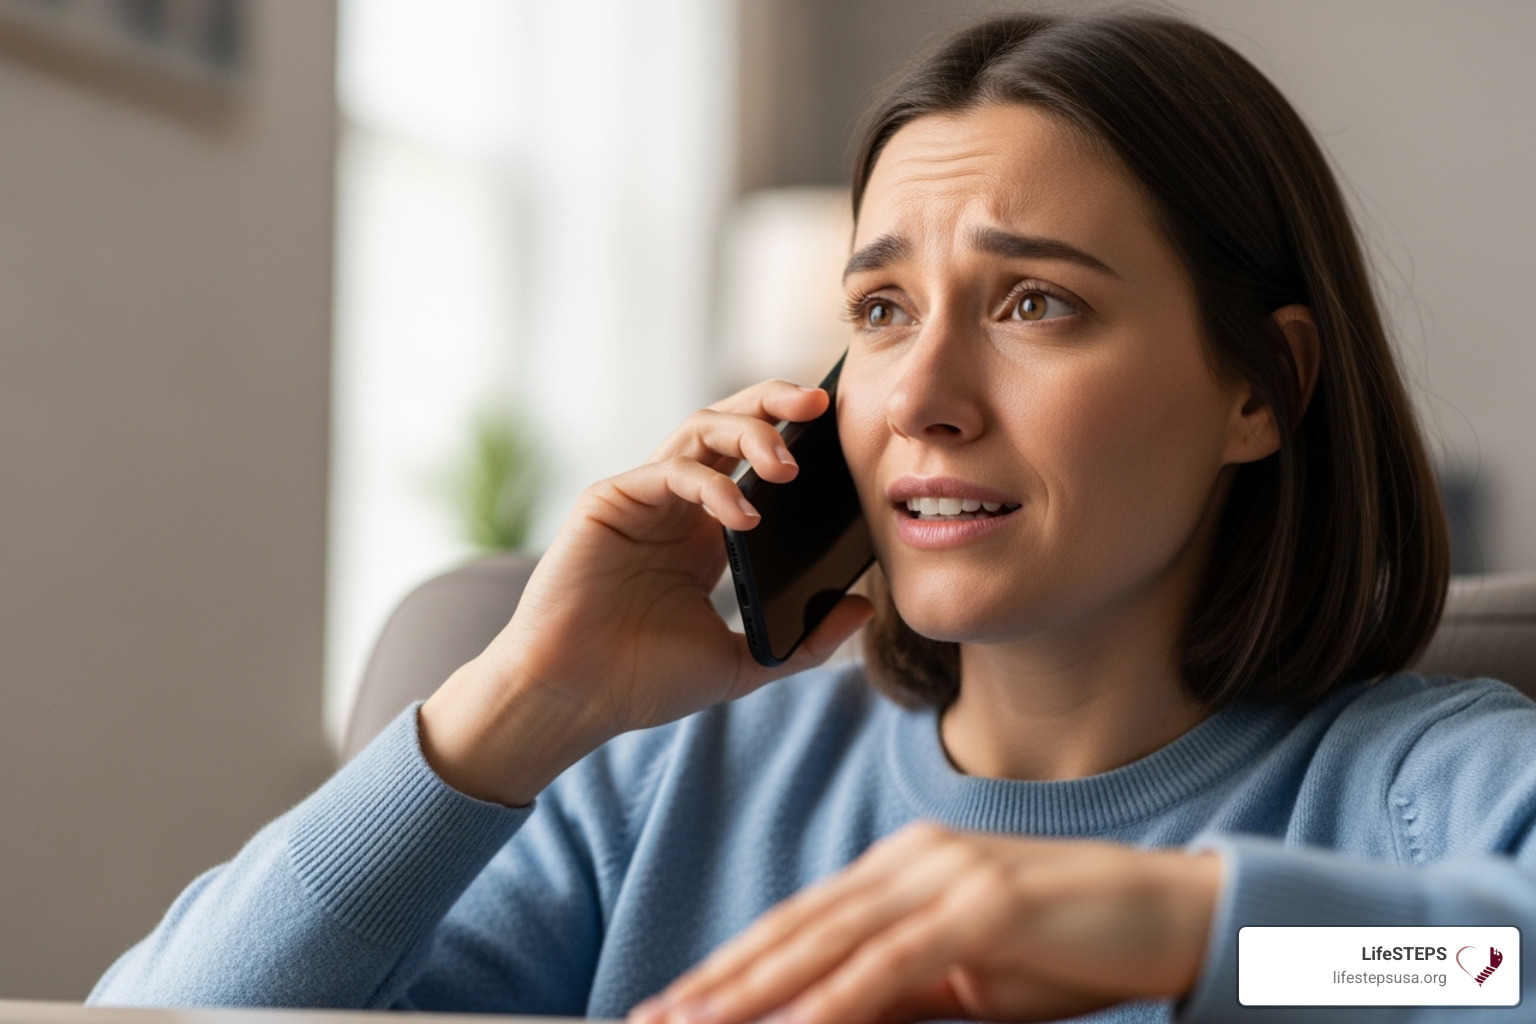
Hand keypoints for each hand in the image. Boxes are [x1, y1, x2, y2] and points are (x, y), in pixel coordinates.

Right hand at [419, 380, 874, 805]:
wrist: (573, 701)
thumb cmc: (643, 682)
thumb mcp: (743, 662)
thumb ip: (805, 642)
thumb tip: (866, 609)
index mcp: (708, 533)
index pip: (755, 461)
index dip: (795, 435)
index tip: (843, 431)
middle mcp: (677, 505)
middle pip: (730, 425)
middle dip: (776, 403)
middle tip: (821, 404)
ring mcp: (643, 499)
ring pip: (700, 431)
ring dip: (750, 433)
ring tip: (788, 466)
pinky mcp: (609, 502)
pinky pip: (668, 471)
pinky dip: (711, 485)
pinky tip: (744, 516)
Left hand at [631, 823, 1220, 1023]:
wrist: (1173, 914)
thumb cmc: (1072, 948)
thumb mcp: (972, 978)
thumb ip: (902, 992)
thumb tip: (828, 1018)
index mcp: (904, 866)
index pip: (800, 920)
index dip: (732, 963)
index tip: (678, 1003)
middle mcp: (913, 859)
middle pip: (796, 928)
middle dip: (719, 980)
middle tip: (652, 1018)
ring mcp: (946, 876)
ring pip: (827, 942)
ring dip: (754, 991)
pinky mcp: (982, 907)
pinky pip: (890, 964)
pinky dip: (832, 999)